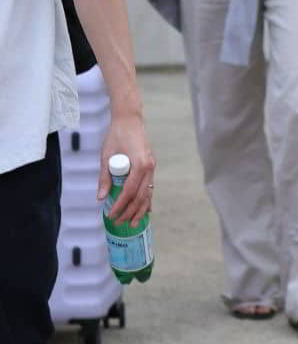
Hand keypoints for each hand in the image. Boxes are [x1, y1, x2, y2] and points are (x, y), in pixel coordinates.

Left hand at [99, 110, 155, 225]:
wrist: (130, 120)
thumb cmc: (117, 134)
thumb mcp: (106, 155)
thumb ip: (104, 177)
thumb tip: (101, 197)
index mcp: (140, 164)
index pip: (129, 191)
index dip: (120, 205)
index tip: (111, 214)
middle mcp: (149, 168)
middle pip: (141, 196)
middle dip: (129, 211)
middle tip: (118, 222)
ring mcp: (152, 168)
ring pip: (148, 194)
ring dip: (140, 210)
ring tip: (133, 223)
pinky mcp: (151, 168)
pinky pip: (150, 188)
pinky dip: (147, 200)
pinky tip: (145, 211)